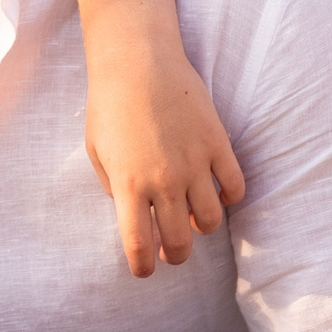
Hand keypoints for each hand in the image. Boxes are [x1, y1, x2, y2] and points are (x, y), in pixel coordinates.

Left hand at [80, 17, 243, 275]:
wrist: (138, 60)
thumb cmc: (109, 104)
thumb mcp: (96, 151)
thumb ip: (113, 188)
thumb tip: (136, 212)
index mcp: (128, 184)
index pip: (139, 246)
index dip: (142, 268)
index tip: (144, 271)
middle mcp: (164, 180)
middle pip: (180, 242)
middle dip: (175, 256)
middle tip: (171, 252)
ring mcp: (195, 163)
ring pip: (211, 221)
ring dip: (202, 229)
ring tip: (192, 220)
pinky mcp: (218, 144)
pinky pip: (235, 188)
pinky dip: (228, 198)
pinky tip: (215, 193)